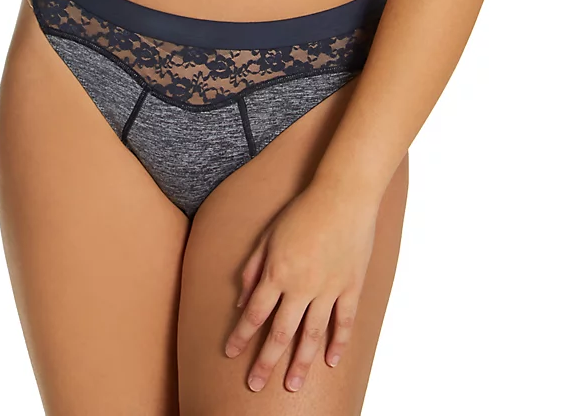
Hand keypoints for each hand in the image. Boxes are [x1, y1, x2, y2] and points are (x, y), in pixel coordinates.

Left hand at [224, 181, 379, 393]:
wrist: (343, 196)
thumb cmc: (303, 210)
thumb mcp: (268, 234)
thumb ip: (253, 268)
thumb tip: (241, 299)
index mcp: (277, 272)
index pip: (254, 313)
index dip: (241, 335)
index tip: (230, 353)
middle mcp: (301, 286)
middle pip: (280, 332)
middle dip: (266, 361)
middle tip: (255, 385)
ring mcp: (328, 289)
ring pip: (312, 334)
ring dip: (300, 362)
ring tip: (292, 385)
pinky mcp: (350, 287)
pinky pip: (344, 322)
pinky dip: (338, 343)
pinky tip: (331, 361)